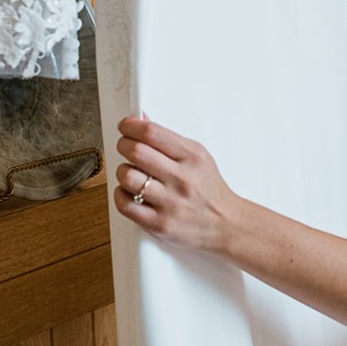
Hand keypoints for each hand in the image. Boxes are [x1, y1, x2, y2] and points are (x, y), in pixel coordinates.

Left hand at [113, 115, 242, 255]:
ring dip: (123, 171)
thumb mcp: (199, 157)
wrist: (225, 224)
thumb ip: (170, 141)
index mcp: (193, 158)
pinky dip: (121, 194)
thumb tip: (141, 121)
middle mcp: (182, 179)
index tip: (125, 126)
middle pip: (136, 152)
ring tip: (132, 173)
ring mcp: (170, 203)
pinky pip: (124, 204)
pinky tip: (130, 192)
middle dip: (124, 145)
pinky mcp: (158, 224)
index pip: (152, 133)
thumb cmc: (210, 190)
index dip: (131, 126)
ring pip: (127, 177)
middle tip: (125, 146)